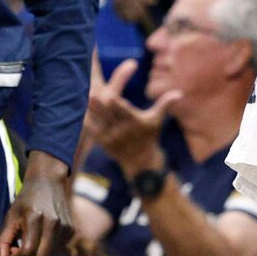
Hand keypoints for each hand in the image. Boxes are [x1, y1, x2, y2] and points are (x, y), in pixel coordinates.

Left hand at [0, 150, 74, 255]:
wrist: (48, 181)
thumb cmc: (25, 200)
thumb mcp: (10, 216)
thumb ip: (3, 241)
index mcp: (35, 217)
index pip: (28, 250)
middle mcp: (53, 222)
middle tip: (16, 255)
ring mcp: (65, 227)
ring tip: (26, 247)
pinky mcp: (72, 230)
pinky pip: (57, 251)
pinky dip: (45, 252)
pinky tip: (38, 241)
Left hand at [84, 56, 172, 174]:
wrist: (139, 162)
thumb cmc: (149, 136)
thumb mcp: (156, 121)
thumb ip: (164, 105)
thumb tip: (179, 93)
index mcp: (135, 123)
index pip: (125, 112)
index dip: (118, 105)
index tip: (111, 95)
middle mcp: (122, 130)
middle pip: (108, 114)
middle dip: (100, 105)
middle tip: (91, 93)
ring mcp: (110, 136)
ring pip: (98, 120)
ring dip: (90, 110)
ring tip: (82, 96)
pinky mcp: (100, 140)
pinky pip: (91, 128)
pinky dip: (85, 118)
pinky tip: (76, 107)